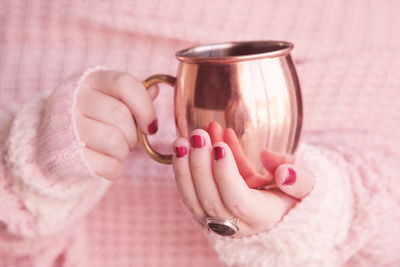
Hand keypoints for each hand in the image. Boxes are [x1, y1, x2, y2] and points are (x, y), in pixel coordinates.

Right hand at [75, 70, 157, 179]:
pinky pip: (106, 165)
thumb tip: (155, 90)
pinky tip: (109, 163)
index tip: (151, 126)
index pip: (125, 84)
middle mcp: (76, 99)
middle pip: (120, 114)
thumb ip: (134, 95)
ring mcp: (68, 127)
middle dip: (133, 134)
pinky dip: (115, 168)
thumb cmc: (94, 117)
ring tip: (117, 150)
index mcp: (92, 80)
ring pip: (114, 140)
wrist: (54, 142)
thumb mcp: (111, 99)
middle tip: (129, 139)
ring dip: (123, 151)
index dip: (144, 107)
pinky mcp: (66, 155)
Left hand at [172, 129, 314, 236]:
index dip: (226, 175)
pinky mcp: (204, 211)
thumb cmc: (290, 194)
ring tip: (182, 139)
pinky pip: (188, 193)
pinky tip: (181, 147)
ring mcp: (215, 220)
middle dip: (201, 165)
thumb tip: (285, 172)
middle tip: (198, 134)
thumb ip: (301, 180)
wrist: (274, 211)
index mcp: (262, 217)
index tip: (219, 146)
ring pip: (193, 199)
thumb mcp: (306, 187)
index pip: (238, 201)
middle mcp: (235, 224)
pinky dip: (182, 170)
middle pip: (211, 199)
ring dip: (184, 167)